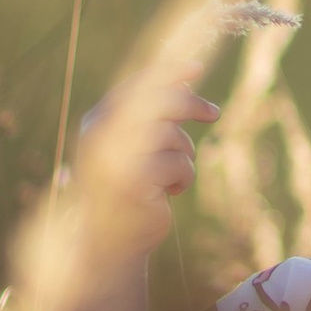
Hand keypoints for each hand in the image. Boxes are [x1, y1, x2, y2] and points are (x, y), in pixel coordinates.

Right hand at [63, 76, 218, 289]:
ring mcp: (115, 159)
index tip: (197, 69)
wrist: (111, 241)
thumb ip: (153, 115)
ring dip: (184, 155)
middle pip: (158, 103)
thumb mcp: (137, 146)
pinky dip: (184, 177)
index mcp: (96, 122)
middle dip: (190, 105)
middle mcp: (100, 136)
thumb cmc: (129, 189)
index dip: (167, 73)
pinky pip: (179, 164)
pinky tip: (170, 193)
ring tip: (172, 176)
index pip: (135, 86)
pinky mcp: (135, 182)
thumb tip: (186, 80)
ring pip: (173, 136)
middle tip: (214, 113)